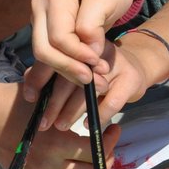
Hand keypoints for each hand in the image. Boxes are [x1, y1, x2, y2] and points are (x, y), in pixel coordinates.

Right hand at [0, 72, 119, 168]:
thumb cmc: (19, 100)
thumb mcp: (51, 94)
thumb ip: (77, 99)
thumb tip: (106, 92)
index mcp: (56, 143)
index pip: (96, 154)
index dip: (109, 142)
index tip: (114, 127)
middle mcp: (48, 166)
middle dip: (105, 159)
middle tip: (107, 140)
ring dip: (90, 167)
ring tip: (93, 147)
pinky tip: (73, 154)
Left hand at [23, 38, 152, 132]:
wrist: (140, 65)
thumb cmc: (101, 70)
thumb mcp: (78, 66)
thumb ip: (54, 71)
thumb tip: (28, 83)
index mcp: (82, 43)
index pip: (57, 60)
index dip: (41, 79)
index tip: (30, 100)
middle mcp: (98, 49)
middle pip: (72, 75)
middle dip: (55, 101)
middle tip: (44, 122)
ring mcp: (116, 63)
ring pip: (90, 89)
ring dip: (73, 110)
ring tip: (60, 125)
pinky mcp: (131, 79)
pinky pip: (112, 101)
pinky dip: (98, 114)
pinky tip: (88, 123)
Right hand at [29, 0, 134, 85]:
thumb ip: (94, 25)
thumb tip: (88, 52)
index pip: (59, 36)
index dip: (78, 54)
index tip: (99, 64)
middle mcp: (40, 7)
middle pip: (45, 49)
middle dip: (69, 68)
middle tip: (94, 80)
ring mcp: (38, 20)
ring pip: (45, 56)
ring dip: (68, 72)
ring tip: (93, 81)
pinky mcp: (43, 32)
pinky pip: (49, 56)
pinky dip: (65, 69)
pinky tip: (81, 78)